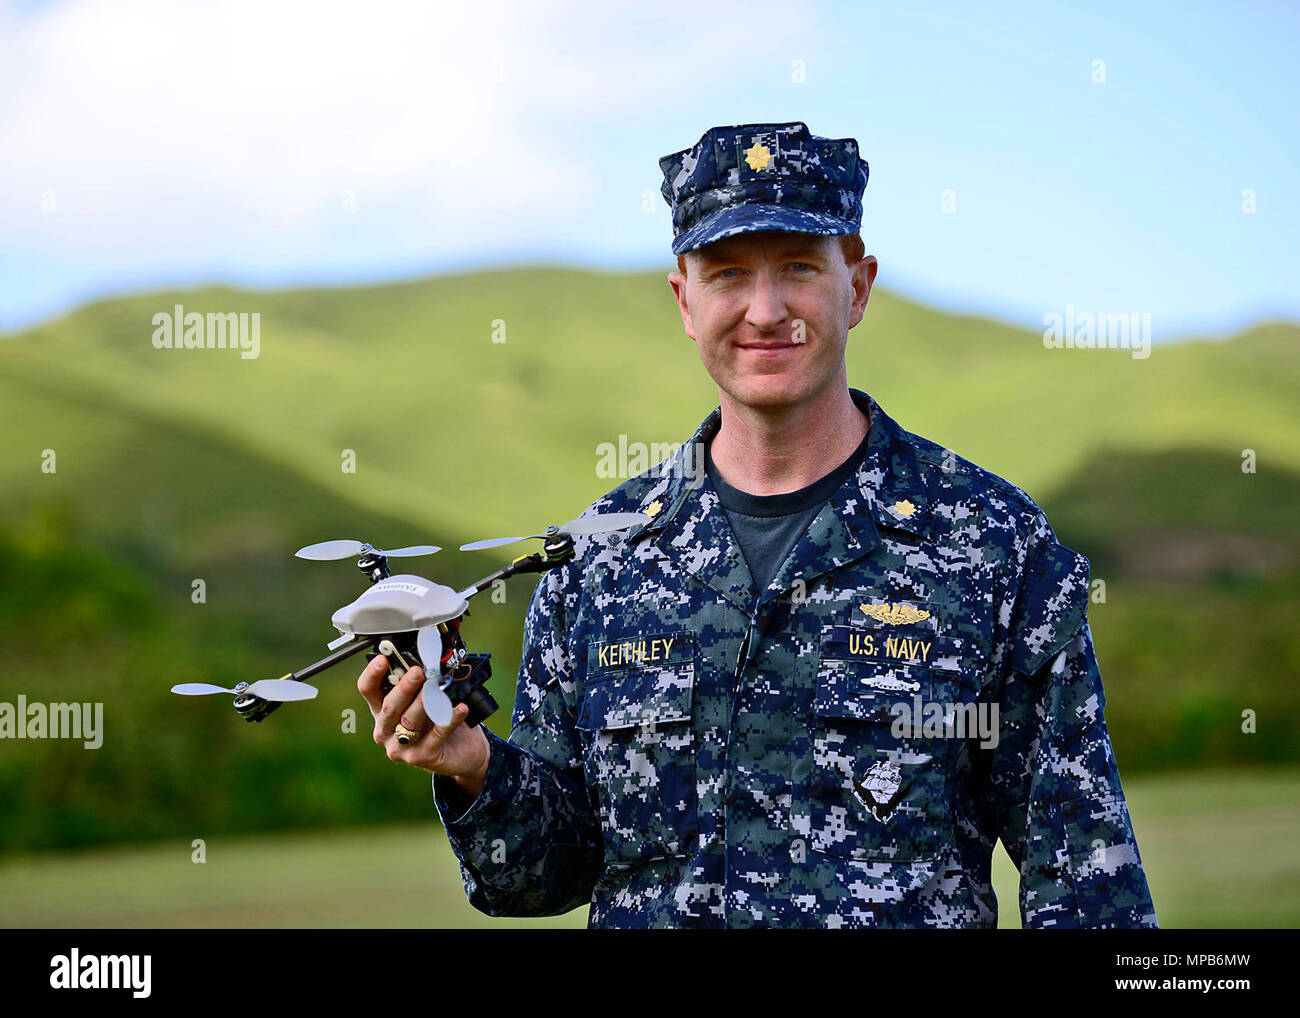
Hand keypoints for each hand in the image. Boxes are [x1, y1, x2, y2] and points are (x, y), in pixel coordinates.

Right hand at [357, 655, 490, 797]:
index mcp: (382, 710)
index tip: (383, 659)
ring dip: (425, 702)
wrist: (462, 751)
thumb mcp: (428, 698)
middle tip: (418, 672)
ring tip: (438, 688)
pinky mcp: (420, 757)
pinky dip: (449, 719)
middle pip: (389, 707)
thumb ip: (422, 683)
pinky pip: (436, 735)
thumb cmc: (440, 719)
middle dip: (404, 688)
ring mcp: (400, 747)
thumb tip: (430, 660)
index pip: (368, 690)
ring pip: (410, 721)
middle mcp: (386, 729)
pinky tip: (461, 708)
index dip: (372, 674)